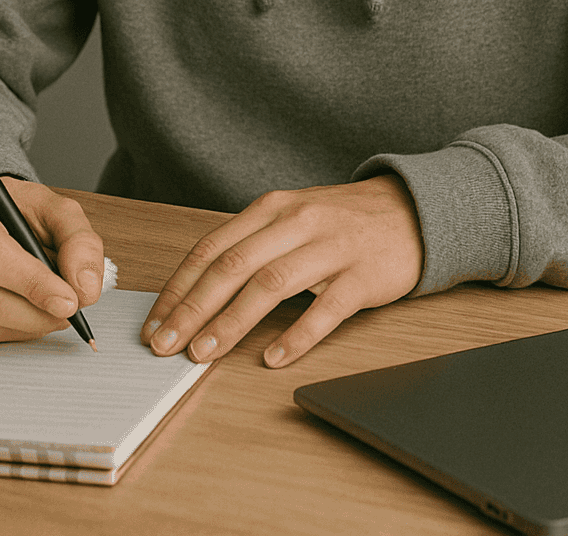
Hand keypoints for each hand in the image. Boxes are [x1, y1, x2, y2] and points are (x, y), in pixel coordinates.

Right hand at [0, 173, 104, 342]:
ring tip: (51, 312)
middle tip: (68, 312)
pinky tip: (23, 314)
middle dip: (31, 312)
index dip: (32, 283)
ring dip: (21, 326)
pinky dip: (3, 332)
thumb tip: (86, 287)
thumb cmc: (12, 209)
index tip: (68, 301)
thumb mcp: (52, 207)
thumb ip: (78, 240)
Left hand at [140, 173, 423, 368]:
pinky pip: (325, 308)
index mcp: (273, 209)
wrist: (412, 211)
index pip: (212, 247)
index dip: (179, 286)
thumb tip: (197, 291)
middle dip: (193, 308)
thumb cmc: (342, 222)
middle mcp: (297, 222)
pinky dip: (296, 335)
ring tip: (204, 354)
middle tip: (165, 344)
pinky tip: (273, 357)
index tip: (155, 321)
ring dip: (232, 322)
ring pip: (271, 283)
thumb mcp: (292, 218)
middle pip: (234, 265)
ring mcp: (331, 247)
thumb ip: (251, 245)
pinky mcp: (362, 275)